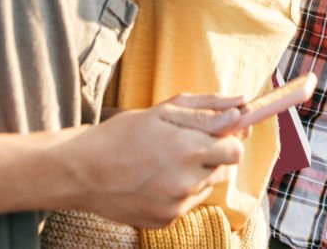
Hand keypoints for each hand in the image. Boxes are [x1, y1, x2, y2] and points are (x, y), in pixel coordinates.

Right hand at [55, 93, 246, 227]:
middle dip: (213, 155)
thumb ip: (208, 109)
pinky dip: (179, 191)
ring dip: (197, 173)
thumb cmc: (123, 134)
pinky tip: (156, 179)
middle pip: (225, 169)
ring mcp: (177, 205)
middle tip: (187, 144)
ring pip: (206, 186)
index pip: (236, 149)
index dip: (230, 139)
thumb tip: (243, 105)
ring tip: (166, 161)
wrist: (83, 171)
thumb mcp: (164, 111)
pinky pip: (188, 203)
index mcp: (189, 149)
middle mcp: (187, 181)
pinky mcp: (166, 221)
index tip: (220, 132)